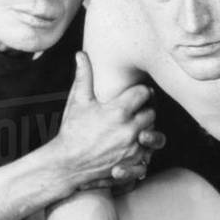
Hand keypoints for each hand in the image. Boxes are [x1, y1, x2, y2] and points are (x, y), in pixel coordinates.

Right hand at [52, 52, 158, 188]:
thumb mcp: (77, 102)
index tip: (135, 93)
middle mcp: (130, 129)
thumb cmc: (72, 131)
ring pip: (153, 132)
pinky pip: (150, 150)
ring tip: (133, 126)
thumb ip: (83, 76)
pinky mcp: (134, 162)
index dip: (140, 92)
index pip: (144, 93)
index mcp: (119, 111)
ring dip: (146, 127)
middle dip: (144, 110)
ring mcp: (134, 147)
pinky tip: (133, 142)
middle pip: (151, 112)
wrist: (67, 164)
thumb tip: (81, 54)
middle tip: (134, 110)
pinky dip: (144, 146)